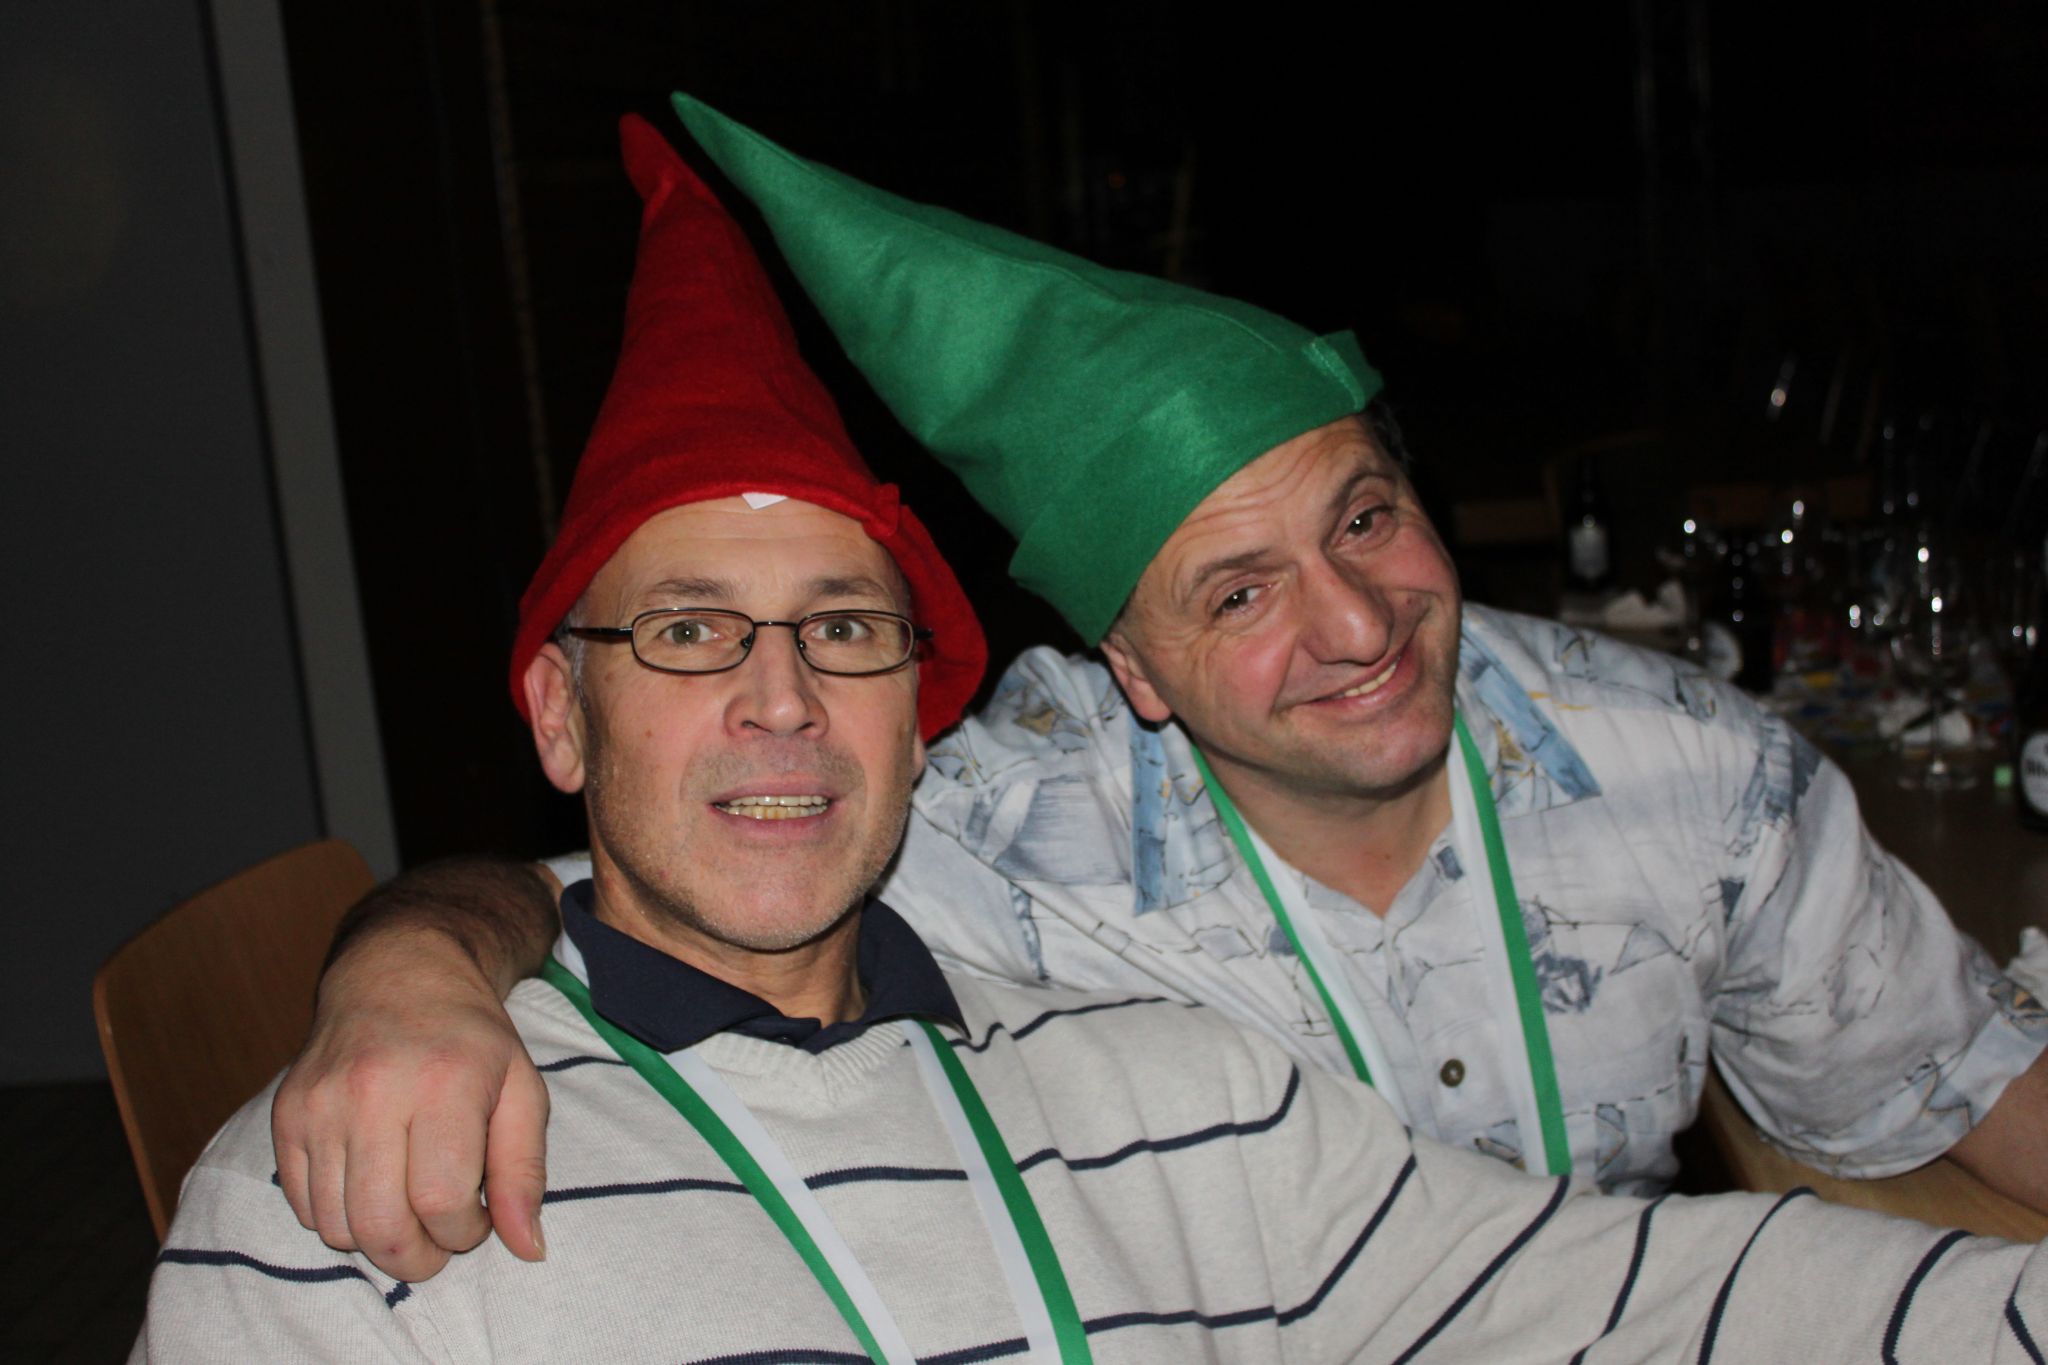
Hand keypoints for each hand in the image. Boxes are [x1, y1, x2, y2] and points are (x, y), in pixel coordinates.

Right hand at [272, 926, 550, 1281]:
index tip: (477, 1218)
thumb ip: (525, 1172)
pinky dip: (339, 1218)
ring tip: (409, 1210)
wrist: (398, 974)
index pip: (441, 1202)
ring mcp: (320, 1104)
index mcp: (443, 1084)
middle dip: (418, 1257)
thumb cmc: (470, 1040)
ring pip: (337, 1227)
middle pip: (382, 1226)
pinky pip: (303, 1206)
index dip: (464, 1232)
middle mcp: (373, 1092)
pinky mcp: (287, 1114)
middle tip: (440, 1239)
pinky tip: (373, 1188)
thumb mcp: (522, 1091)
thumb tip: (527, 1249)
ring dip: (378, 1241)